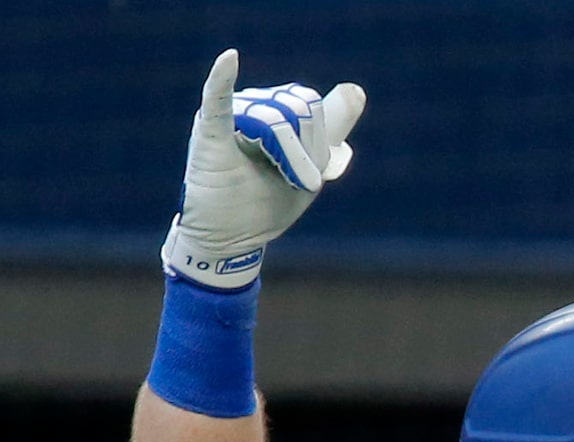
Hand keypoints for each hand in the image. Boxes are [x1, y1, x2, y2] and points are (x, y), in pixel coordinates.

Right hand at [161, 49, 365, 290]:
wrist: (227, 241)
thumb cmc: (264, 209)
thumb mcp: (307, 176)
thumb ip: (328, 137)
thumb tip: (355, 91)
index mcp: (273, 119)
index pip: (309, 105)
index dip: (321, 131)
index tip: (323, 150)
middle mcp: (249, 112)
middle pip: (296, 108)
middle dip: (304, 149)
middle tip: (291, 178)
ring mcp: (230, 122)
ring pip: (274, 117)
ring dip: (286, 154)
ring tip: (274, 175)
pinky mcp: (209, 137)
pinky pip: (218, 104)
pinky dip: (222, 81)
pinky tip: (230, 60)